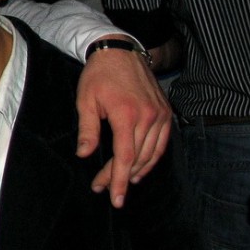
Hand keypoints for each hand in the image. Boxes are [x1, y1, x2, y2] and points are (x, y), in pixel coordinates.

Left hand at [76, 42, 171, 207]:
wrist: (120, 51)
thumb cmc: (99, 75)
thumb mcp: (86, 100)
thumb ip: (87, 130)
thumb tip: (84, 155)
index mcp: (127, 115)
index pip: (125, 157)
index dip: (118, 181)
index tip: (115, 199)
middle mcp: (148, 117)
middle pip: (137, 159)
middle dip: (120, 178)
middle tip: (103, 187)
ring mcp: (160, 114)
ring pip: (151, 154)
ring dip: (136, 172)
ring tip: (119, 182)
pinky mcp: (165, 112)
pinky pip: (162, 143)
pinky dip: (151, 159)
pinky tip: (139, 169)